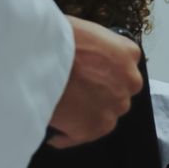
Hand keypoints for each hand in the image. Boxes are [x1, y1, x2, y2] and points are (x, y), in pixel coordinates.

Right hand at [48, 16, 142, 147]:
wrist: (40, 57)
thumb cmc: (56, 38)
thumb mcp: (86, 31)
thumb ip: (96, 49)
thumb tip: (85, 58)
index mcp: (128, 53)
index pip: (126, 66)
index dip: (106, 71)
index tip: (92, 73)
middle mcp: (128, 81)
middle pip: (118, 92)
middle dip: (100, 93)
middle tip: (76, 91)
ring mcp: (113, 106)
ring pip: (104, 115)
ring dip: (87, 114)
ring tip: (62, 110)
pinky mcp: (95, 128)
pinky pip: (82, 136)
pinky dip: (68, 136)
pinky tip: (54, 132)